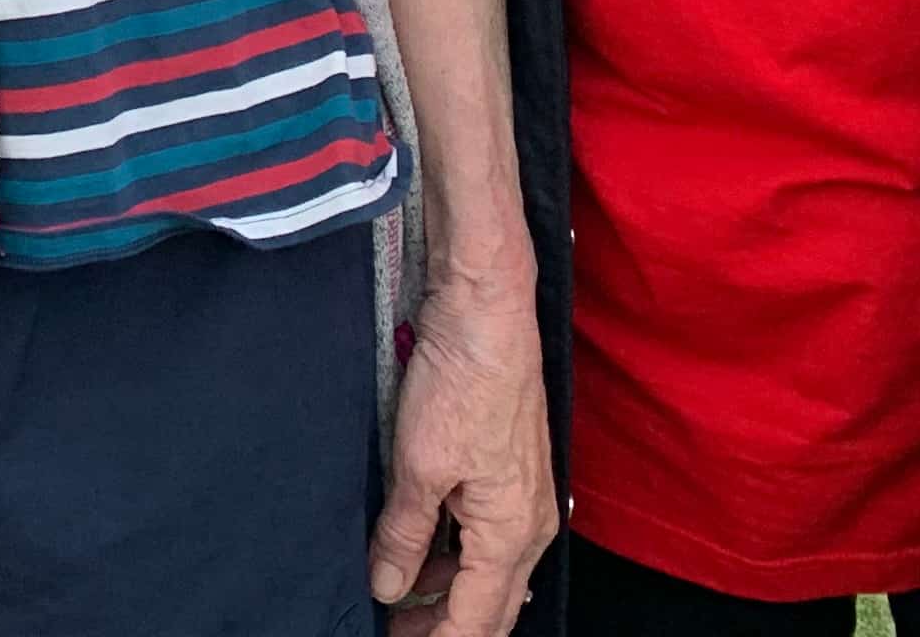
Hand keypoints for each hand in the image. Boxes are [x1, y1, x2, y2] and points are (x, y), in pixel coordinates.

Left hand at [370, 273, 554, 634]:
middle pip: (490, 603)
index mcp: (513, 534)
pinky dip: (454, 550)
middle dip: (444, 624)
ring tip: (396, 593)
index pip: (479, 620)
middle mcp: (530, 524)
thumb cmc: (463, 382)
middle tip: (394, 630)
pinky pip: (486, 533)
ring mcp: (524, 497)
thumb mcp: (419, 466)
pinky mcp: (510, 471)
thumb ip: (405, 534)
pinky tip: (419, 547)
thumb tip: (390, 586)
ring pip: (487, 568)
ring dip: (447, 587)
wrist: (487, 313)